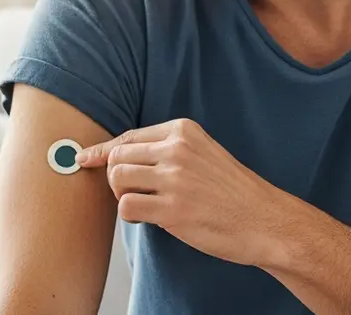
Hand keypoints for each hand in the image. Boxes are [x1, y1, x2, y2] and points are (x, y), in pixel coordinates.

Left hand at [75, 119, 306, 267]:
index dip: (103, 151)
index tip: (85, 158)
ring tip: (146, 205)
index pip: (128, 137)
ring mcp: (175, 179)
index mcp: (183, 131)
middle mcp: (177, 150)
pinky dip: (130, 215)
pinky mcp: (173, 210)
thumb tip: (116, 154)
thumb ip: (166, 149)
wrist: (265, 220)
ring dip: (124, 196)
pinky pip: (126, 207)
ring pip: (118, 179)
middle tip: (135, 193)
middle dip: (117, 178)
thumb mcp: (203, 153)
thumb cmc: (232, 191)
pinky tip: (150, 219)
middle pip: (118, 157)